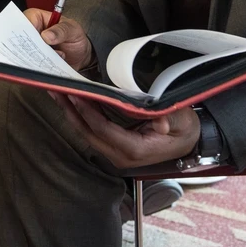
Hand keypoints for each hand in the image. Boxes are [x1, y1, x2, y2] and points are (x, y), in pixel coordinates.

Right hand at [23, 8, 95, 71]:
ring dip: (38, 58)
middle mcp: (32, 33)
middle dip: (32, 47)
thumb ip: (62, 30)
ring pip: (26, 54)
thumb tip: (47, 35)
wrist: (81, 55)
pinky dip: (40, 67)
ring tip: (55, 57)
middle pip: (21, 39)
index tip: (37, 39)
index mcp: (37, 18)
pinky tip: (51, 65)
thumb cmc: (75, 36)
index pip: (25, 22)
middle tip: (46, 51)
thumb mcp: (73, 30)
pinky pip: (32, 65)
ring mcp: (32, 47)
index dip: (28, 31)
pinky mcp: (35, 60)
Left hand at [50, 95, 199, 169]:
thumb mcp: (182, 121)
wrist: (189, 142)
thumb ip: (170, 120)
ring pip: (87, 134)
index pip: (104, 130)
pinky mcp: (114, 148)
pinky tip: (71, 102)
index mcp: (135, 150)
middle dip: (71, 111)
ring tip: (57, 93)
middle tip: (56, 90)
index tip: (75, 94)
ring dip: (72, 113)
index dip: (88, 112)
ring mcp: (116, 154)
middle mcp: (121, 156)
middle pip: (88, 133)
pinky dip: (80, 117)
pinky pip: (93, 133)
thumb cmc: (184, 129)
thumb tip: (162, 123)